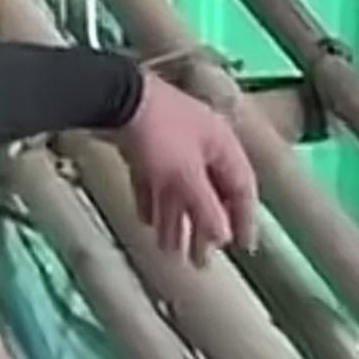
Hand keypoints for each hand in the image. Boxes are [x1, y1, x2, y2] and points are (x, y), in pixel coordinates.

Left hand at [115, 72, 257, 266]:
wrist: (115, 98)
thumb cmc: (159, 134)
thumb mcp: (185, 175)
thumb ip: (206, 207)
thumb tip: (224, 236)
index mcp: (222, 145)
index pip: (242, 187)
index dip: (244, 219)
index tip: (242, 248)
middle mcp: (201, 144)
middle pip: (210, 192)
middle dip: (204, 227)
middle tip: (199, 261)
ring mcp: (172, 143)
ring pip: (180, 189)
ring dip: (177, 220)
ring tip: (171, 251)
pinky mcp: (145, 145)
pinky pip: (155, 180)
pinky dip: (154, 201)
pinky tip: (148, 222)